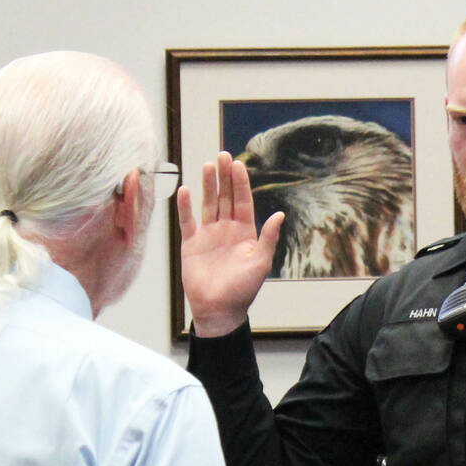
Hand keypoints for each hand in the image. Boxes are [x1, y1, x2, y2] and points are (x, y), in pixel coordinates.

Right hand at [179, 151, 284, 337]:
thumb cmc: (243, 290)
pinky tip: (186, 189)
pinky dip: (186, 206)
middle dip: (224, 176)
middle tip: (222, 155)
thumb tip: (279, 215)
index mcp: (245, 233)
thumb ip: (268, 237)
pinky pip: (188, 221)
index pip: (242, 201)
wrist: (219, 310)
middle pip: (225, 197)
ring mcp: (208, 235)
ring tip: (207, 165)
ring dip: (208, 185)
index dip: (240, 183)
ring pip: (208, 204)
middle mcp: (227, 230)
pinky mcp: (191, 244)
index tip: (238, 164)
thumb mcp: (261, 262)